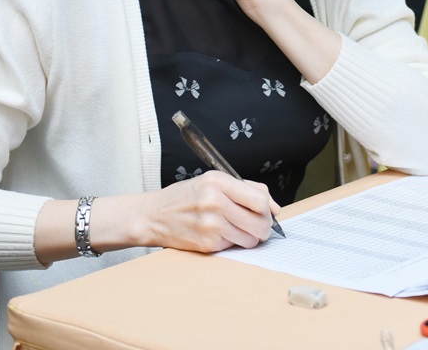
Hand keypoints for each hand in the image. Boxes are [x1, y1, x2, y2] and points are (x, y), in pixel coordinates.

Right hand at [145, 171, 280, 252]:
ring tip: (236, 228)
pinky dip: (232, 242)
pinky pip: (234, 246)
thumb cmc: (186, 197)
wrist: (153, 216)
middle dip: (264, 227)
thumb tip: (275, 208)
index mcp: (218, 182)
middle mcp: (215, 203)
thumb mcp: (213, 181)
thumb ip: (246, 189)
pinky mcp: (207, 244)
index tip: (267, 212)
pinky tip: (219, 233)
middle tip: (258, 225)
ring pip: (250, 239)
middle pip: (260, 222)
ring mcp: (211, 225)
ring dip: (249, 237)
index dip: (268, 209)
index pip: (260, 200)